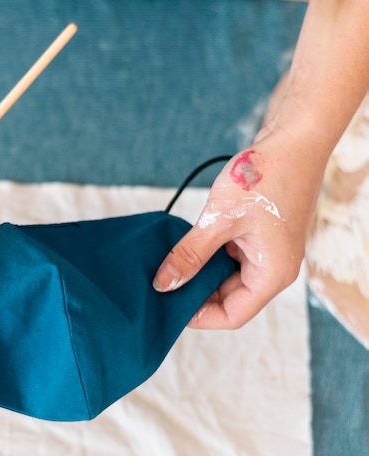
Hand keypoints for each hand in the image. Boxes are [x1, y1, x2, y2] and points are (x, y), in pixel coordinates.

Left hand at [153, 134, 323, 328]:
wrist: (294, 138)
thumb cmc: (265, 176)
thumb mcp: (219, 220)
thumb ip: (190, 255)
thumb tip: (164, 284)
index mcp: (272, 274)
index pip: (232, 316)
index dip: (199, 317)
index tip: (168, 307)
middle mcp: (272, 270)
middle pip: (228, 300)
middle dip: (195, 295)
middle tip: (162, 287)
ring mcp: (265, 254)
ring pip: (225, 279)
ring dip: (199, 274)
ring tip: (169, 268)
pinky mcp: (257, 239)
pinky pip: (228, 259)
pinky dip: (207, 257)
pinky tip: (184, 249)